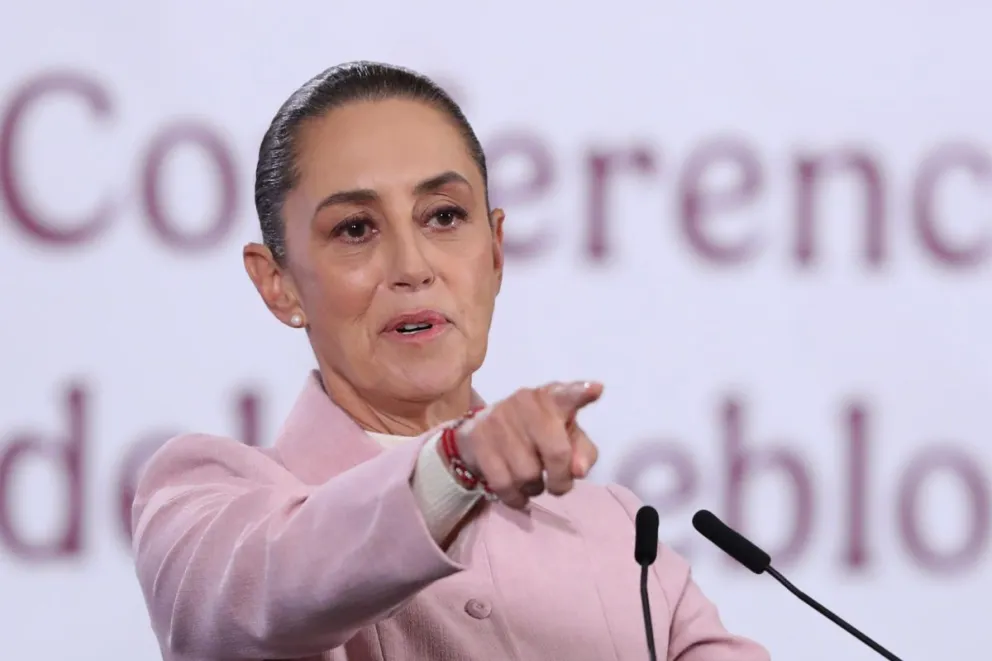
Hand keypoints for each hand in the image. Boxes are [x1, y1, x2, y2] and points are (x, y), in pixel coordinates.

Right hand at [452, 381, 602, 508]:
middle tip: (558, 485)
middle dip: (561, 479)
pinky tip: (518, 494)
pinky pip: (503, 484)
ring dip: (534, 488)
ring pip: (528, 474)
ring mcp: (499, 420)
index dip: (581, 393)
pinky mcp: (478, 439)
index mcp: (552, 398)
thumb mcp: (565, 438)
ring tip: (532, 481)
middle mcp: (525, 403)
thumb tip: (578, 471)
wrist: (482, 432)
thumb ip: (582, 452)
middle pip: (556, 453)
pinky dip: (515, 498)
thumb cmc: (536, 435)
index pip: (567, 394)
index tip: (595, 390)